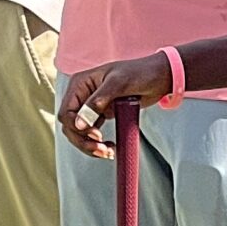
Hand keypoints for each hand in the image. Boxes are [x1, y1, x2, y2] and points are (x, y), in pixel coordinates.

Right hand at [58, 55, 174, 157]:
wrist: (159, 77)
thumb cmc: (140, 73)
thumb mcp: (118, 84)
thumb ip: (97, 102)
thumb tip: (79, 123)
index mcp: (80, 84)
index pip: (67, 112)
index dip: (77, 127)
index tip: (96, 135)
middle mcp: (82, 95)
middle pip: (71, 126)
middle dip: (83, 141)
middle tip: (102, 150)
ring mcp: (91, 106)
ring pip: (80, 133)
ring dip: (90, 146)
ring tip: (108, 152)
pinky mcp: (101, 114)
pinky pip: (92, 134)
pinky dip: (98, 144)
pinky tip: (110, 148)